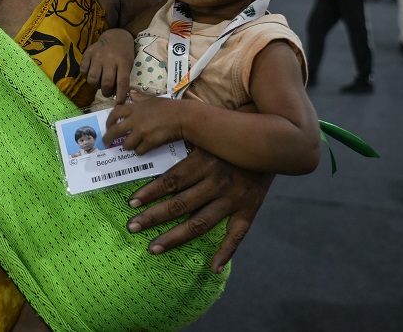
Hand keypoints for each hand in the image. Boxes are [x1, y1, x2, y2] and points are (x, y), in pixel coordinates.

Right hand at [79, 28, 133, 101]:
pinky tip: (91, 75)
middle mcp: (109, 59)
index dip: (120, 95)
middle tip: (107, 93)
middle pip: (106, 82)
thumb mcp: (128, 65)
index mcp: (123, 62)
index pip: (122, 82)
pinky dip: (86, 76)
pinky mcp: (87, 54)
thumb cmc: (124, 54)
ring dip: (96, 86)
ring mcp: (97, 56)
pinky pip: (83, 70)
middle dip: (106, 92)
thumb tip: (116, 96)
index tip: (119, 104)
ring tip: (99, 84)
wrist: (115, 37)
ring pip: (93, 78)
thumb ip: (122, 78)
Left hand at [103, 90, 183, 153]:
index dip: (108, 121)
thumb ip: (140, 98)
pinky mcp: (149, 142)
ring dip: (127, 146)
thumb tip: (131, 93)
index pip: (115, 113)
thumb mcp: (152, 99)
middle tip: (106, 143)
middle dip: (108, 138)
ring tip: (131, 145)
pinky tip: (143, 148)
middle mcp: (135, 120)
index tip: (107, 126)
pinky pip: (139, 151)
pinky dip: (140, 151)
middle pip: (115, 131)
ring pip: (126, 144)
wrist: (182, 117)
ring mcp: (141, 132)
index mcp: (135, 108)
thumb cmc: (169, 107)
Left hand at [125, 147, 273, 272]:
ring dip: (176, 237)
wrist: (271, 140)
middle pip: (180, 204)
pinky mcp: (249, 209)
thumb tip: (152, 146)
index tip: (131, 203)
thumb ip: (183, 143)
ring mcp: (233, 198)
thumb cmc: (230, 136)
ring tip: (154, 248)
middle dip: (153, 217)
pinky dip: (226, 252)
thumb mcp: (206, 135)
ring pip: (200, 222)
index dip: (150, 193)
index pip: (171, 181)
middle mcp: (217, 182)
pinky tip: (213, 268)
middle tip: (132, 228)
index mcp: (203, 162)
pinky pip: (237, 234)